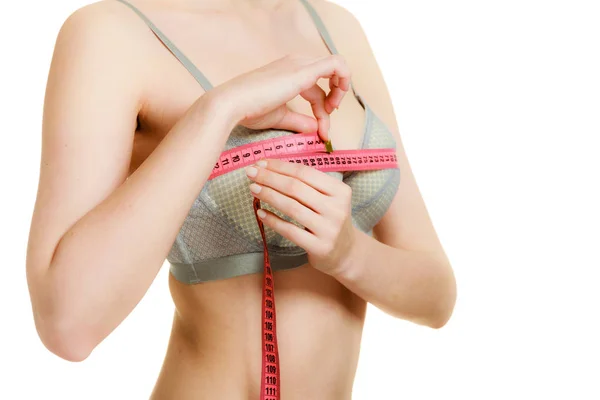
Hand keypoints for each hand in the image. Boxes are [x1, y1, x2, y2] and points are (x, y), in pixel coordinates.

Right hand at [206, 54, 350, 141]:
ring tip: (330, 112)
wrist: (232, 104)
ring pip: (336, 68)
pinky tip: (336, 102)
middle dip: (334, 98)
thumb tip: (315, 128)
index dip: (323, 111)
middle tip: (327, 119)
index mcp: (289, 71)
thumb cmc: (249, 109)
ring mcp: (300, 63)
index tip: (321, 131)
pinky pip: (337, 64)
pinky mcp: (304, 70)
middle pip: (327, 76)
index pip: (316, 88)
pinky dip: (344, 80)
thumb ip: (299, 121)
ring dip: (340, 91)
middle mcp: (296, 62)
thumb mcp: (280, 116)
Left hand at [244, 158, 355, 274]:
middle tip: (251, 173)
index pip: (305, 173)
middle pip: (296, 187)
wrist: (346, 252)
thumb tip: (271, 168)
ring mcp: (329, 229)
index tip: (261, 162)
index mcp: (340, 191)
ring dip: (268, 195)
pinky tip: (260, 213)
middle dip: (270, 178)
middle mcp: (337, 208)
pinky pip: (290, 231)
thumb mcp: (328, 199)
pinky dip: (273, 220)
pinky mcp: (319, 247)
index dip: (280, 166)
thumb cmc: (329, 219)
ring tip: (253, 189)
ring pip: (292, 207)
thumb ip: (308, 184)